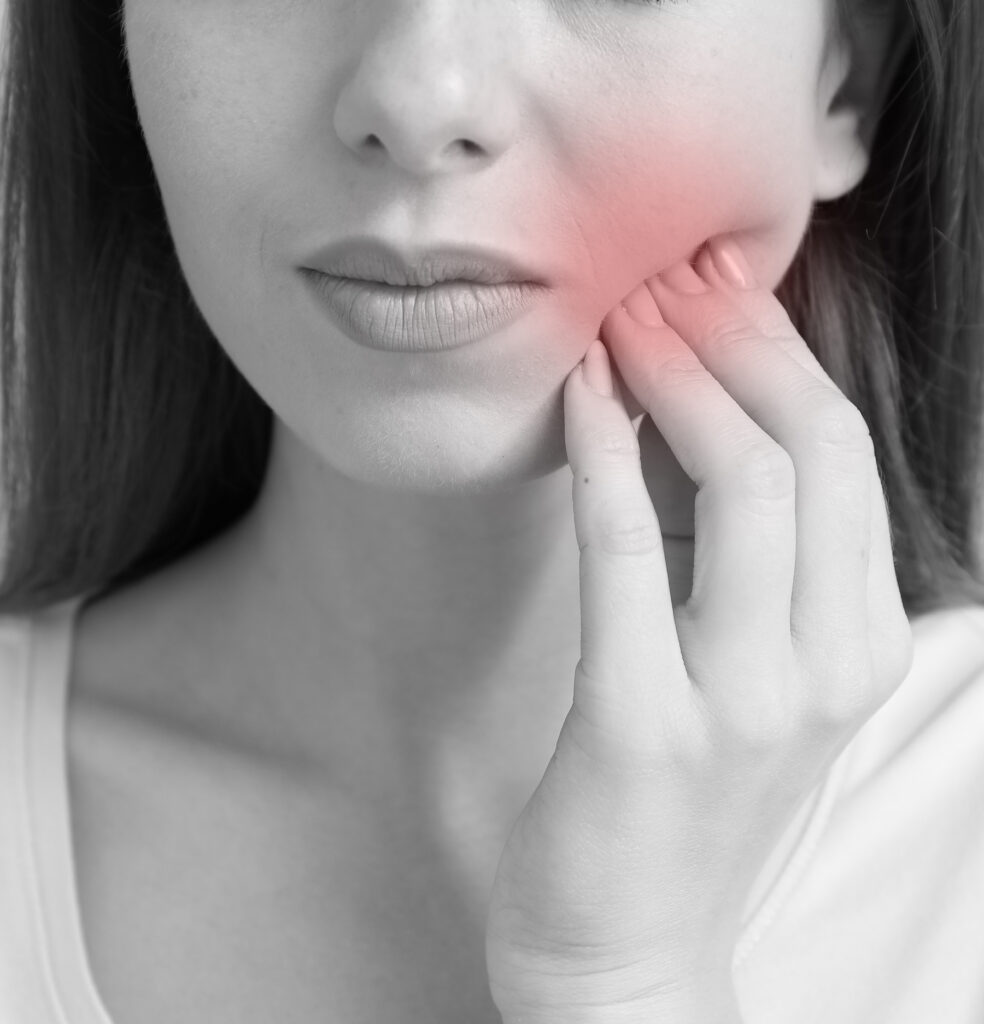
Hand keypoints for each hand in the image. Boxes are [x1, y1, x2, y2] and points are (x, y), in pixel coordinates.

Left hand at [485, 235, 913, 1022]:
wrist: (629, 953)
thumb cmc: (684, 801)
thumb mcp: (756, 679)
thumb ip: (755, 570)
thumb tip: (707, 423)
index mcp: (859, 645)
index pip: (843, 457)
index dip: (782, 355)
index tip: (717, 290)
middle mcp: (823, 669)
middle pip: (809, 450)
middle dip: (737, 344)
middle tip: (665, 283)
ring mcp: (741, 702)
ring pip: (742, 485)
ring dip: (677, 379)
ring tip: (620, 322)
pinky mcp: (641, 726)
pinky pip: (628, 555)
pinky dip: (606, 458)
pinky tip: (582, 399)